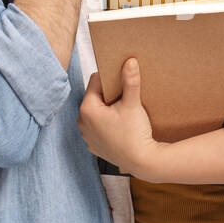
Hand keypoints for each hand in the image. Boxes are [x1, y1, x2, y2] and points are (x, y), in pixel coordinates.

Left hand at [78, 58, 159, 176]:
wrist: (141, 161)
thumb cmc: (135, 133)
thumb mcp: (132, 103)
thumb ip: (130, 81)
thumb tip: (130, 61)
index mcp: (87, 109)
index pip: (95, 81)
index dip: (109, 78)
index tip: (121, 80)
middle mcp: (82, 122)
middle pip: (95, 97)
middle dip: (108, 94)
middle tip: (124, 96)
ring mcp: (87, 136)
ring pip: (96, 112)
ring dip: (107, 109)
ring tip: (123, 112)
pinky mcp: (94, 146)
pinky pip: (98, 127)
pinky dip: (106, 124)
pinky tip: (120, 126)